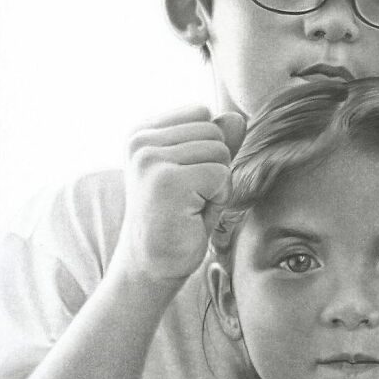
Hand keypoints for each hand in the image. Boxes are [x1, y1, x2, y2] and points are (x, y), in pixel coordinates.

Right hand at [113, 105, 244, 285]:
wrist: (152, 265)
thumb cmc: (178, 220)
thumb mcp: (200, 173)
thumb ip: (216, 143)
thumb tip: (237, 117)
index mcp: (143, 132)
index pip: (202, 113)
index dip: (208, 150)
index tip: (186, 181)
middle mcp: (141, 140)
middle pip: (214, 130)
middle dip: (215, 167)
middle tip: (190, 198)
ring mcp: (150, 159)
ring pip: (220, 151)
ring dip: (217, 185)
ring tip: (190, 206)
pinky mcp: (166, 181)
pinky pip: (221, 175)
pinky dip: (218, 199)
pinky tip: (192, 215)